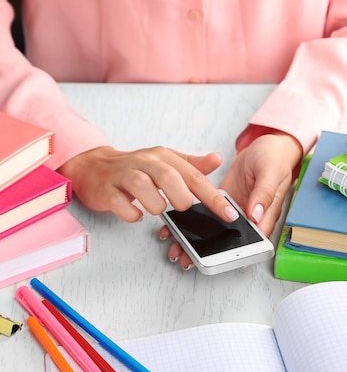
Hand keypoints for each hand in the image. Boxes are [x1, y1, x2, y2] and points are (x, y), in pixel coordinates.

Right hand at [58, 145, 238, 222]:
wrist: (93, 167)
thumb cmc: (135, 168)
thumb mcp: (166, 162)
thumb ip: (192, 165)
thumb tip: (217, 159)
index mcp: (163, 156)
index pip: (194, 176)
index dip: (213, 197)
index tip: (229, 214)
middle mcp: (144, 162)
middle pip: (169, 177)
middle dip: (181, 199)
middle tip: (182, 209)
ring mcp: (123, 174)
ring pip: (143, 187)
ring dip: (155, 205)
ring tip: (157, 210)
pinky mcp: (105, 189)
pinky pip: (120, 204)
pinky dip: (131, 214)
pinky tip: (135, 215)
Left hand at [160, 131, 301, 268]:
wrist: (264, 145)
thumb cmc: (274, 158)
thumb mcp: (270, 172)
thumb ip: (264, 194)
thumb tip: (255, 216)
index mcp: (264, 214)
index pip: (252, 241)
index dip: (237, 253)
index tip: (218, 260)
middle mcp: (248, 216)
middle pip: (228, 241)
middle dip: (208, 253)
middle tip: (189, 260)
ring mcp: (233, 210)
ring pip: (214, 232)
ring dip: (195, 242)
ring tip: (177, 250)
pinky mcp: (220, 201)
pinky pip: (205, 215)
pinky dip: (190, 222)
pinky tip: (175, 227)